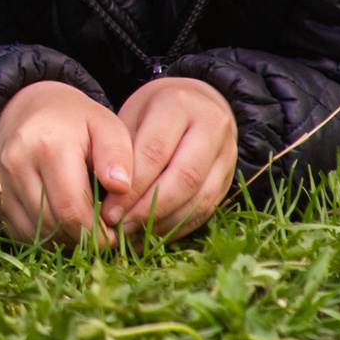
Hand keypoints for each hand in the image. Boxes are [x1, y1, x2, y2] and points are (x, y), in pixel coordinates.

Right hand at [0, 80, 131, 244]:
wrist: (28, 108)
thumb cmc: (76, 121)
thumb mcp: (106, 127)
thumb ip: (119, 156)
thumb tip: (121, 187)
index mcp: (48, 146)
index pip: (72, 209)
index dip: (96, 233)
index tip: (113, 237)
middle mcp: (16, 163)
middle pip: (52, 224)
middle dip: (80, 238)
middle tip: (101, 236)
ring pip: (33, 232)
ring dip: (61, 239)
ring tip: (81, 228)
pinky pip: (18, 231)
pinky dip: (41, 235)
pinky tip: (59, 224)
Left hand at [102, 77, 236, 239]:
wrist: (198, 103)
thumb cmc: (153, 111)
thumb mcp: (132, 115)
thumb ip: (122, 150)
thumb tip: (108, 195)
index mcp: (178, 104)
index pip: (154, 153)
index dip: (131, 187)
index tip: (108, 211)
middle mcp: (210, 126)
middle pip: (182, 178)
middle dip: (148, 209)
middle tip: (121, 227)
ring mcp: (227, 153)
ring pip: (199, 198)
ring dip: (165, 222)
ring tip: (134, 236)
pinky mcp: (230, 176)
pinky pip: (207, 209)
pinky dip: (180, 225)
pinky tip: (154, 234)